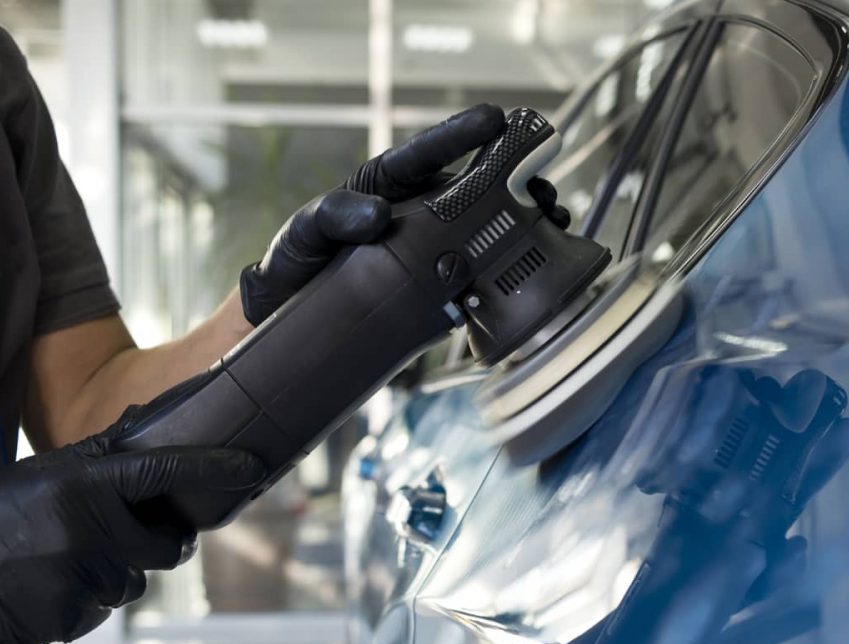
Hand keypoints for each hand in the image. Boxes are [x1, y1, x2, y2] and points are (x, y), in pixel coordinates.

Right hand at [0, 426, 263, 643]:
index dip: (214, 467)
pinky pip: (98, 616)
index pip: (165, 470)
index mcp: (84, 484)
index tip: (251, 466)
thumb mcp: (42, 474)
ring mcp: (79, 576)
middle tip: (142, 539)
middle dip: (163, 547)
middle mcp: (89, 528)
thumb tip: (147, 419)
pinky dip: (80, 607)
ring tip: (64, 564)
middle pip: (167, 549)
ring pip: (131, 586)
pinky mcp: (65, 617)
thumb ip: (98, 455)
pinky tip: (47, 590)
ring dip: (111, 578)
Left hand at [239, 104, 571, 325]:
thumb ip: (333, 215)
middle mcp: (420, 214)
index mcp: (389, 188)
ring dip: (527, 222)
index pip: (427, 154)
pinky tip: (537, 271)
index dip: (461, 135)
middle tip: (540, 182)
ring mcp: (436, 250)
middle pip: (477, 187)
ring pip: (491, 228)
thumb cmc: (297, 264)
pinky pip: (483, 277)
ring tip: (553, 220)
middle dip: (516, 180)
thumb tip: (378, 215)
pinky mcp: (444, 289)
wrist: (295, 319)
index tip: (493, 119)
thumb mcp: (305, 232)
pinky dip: (513, 273)